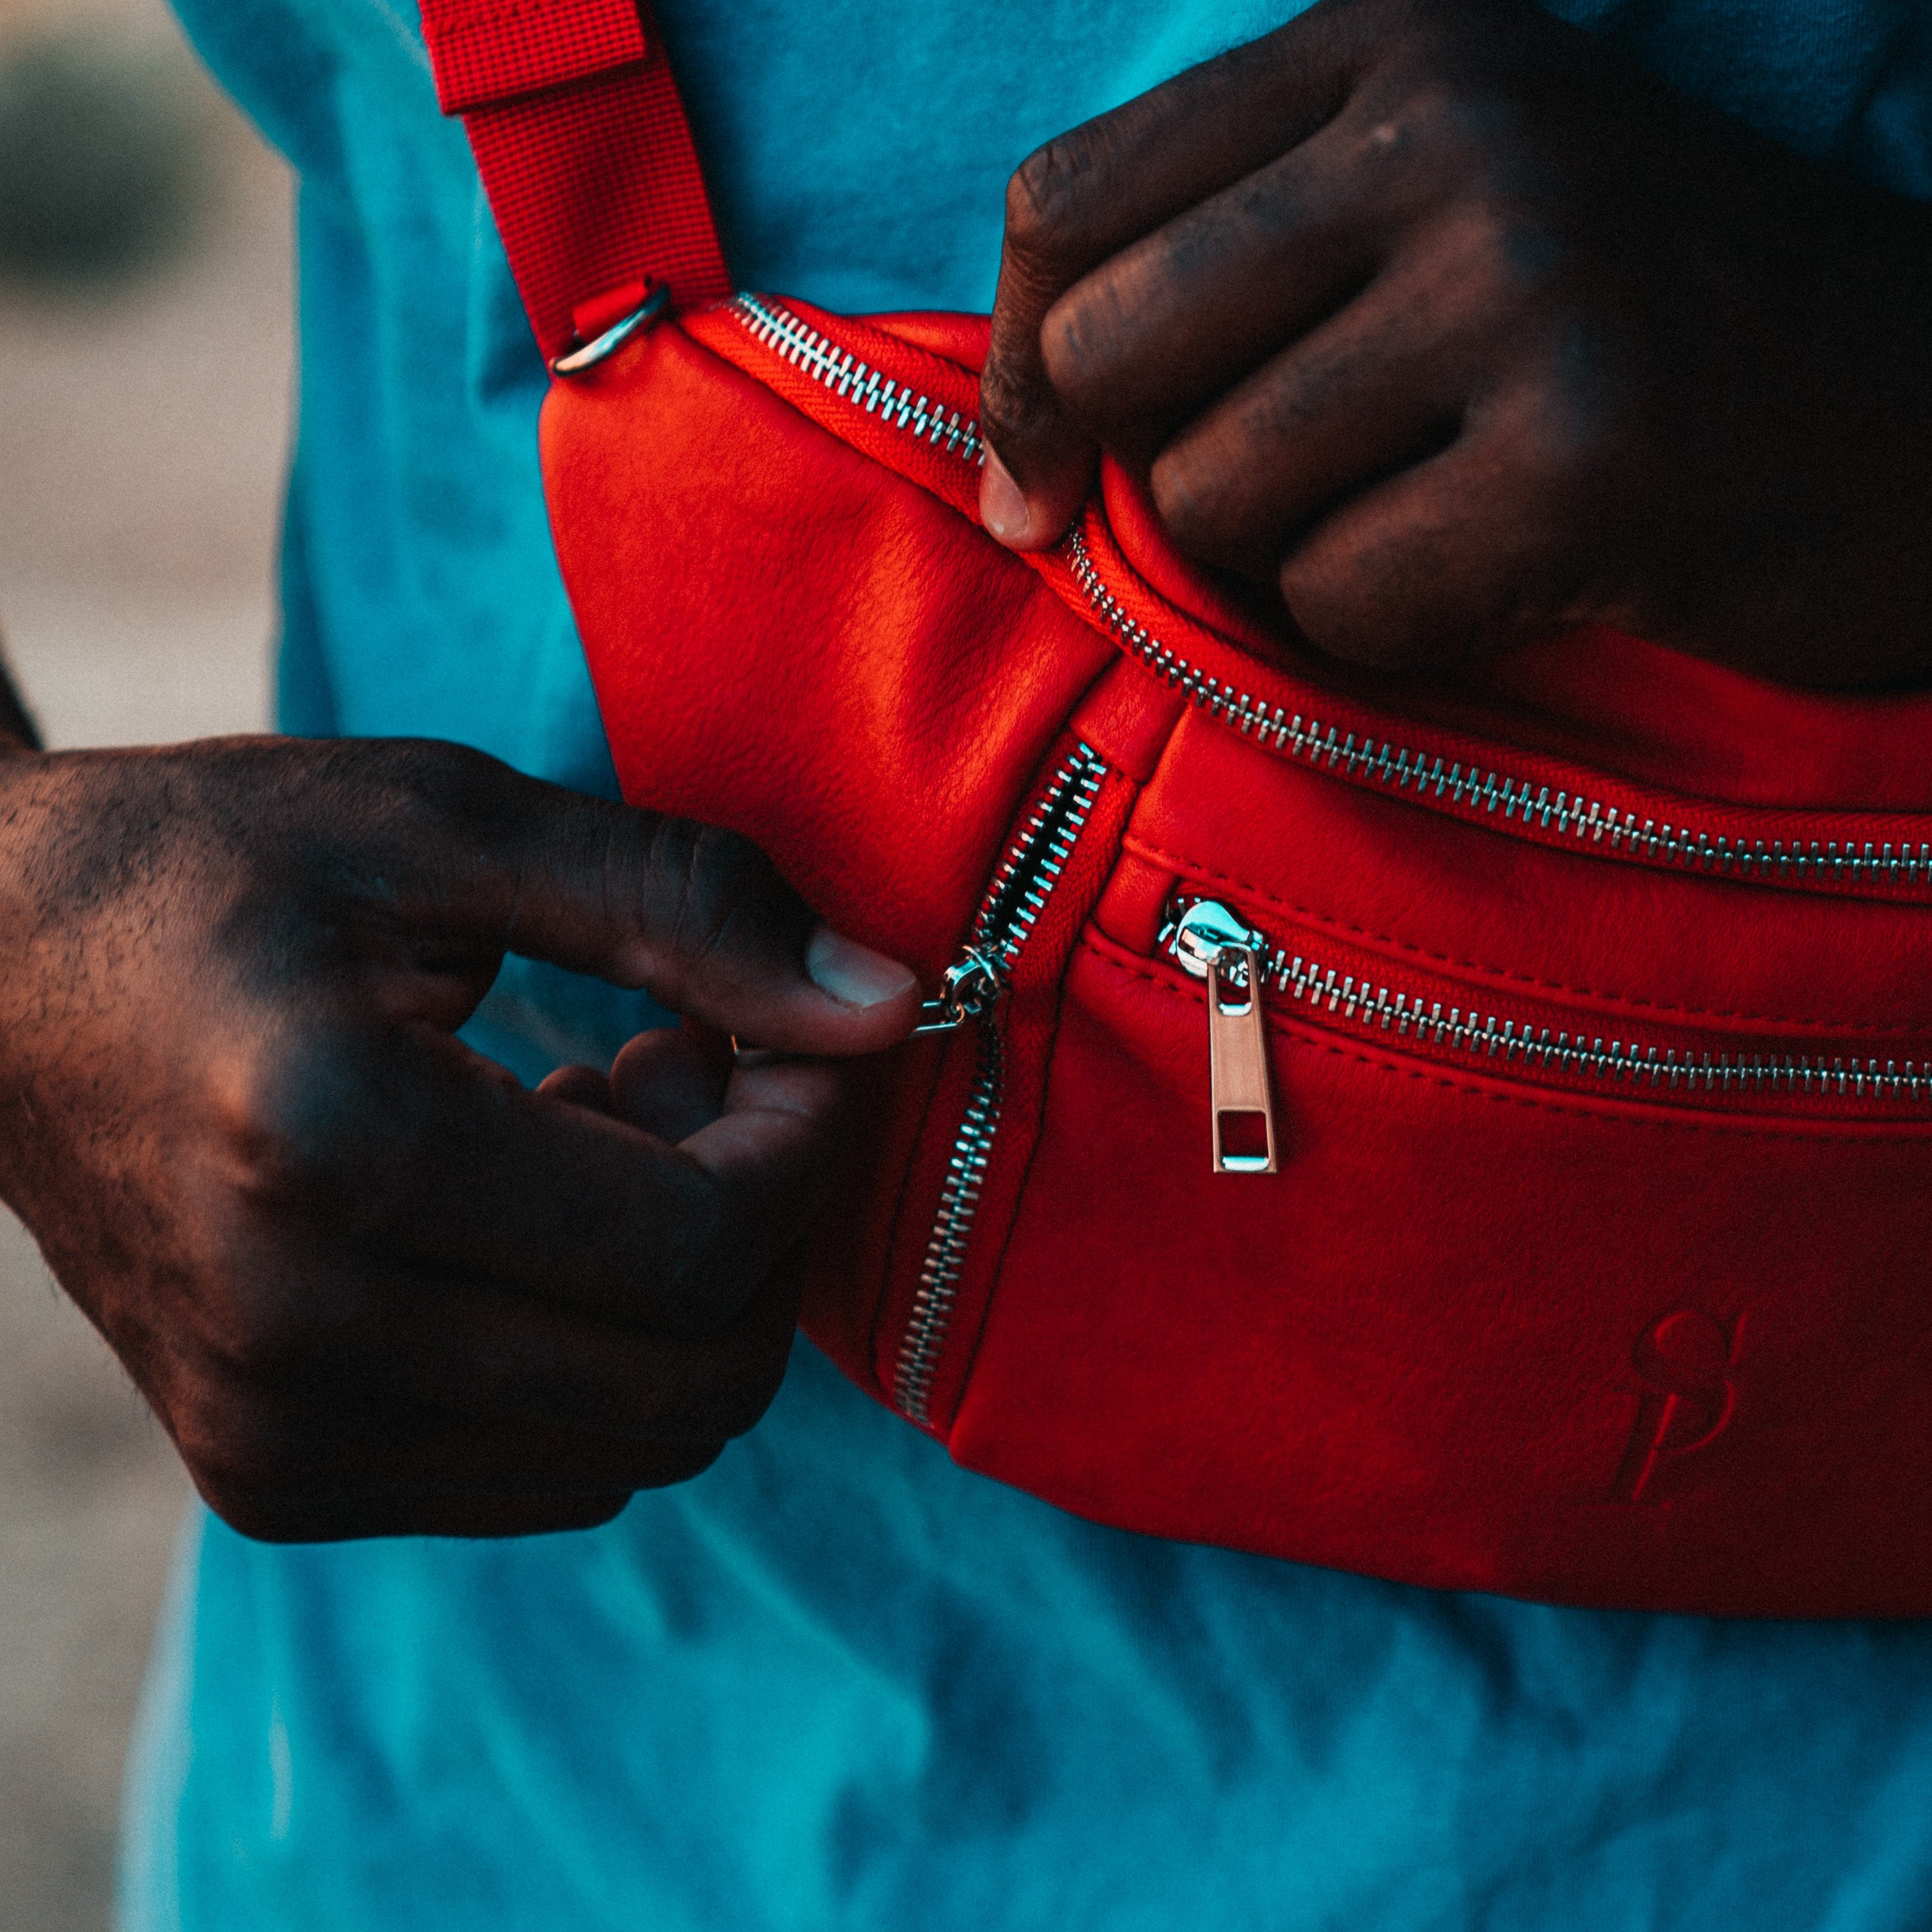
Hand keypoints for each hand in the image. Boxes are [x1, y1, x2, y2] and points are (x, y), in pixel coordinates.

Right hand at [0, 734, 919, 1539]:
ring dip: (684, 1292)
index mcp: (332, 1150)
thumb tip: (891, 1006)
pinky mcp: (278, 1479)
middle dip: (762, 1223)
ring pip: (641, 1444)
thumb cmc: (220, 866)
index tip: (799, 1036)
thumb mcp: (454, 821)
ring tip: (597, 1124)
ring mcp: (279, 1437)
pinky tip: (535, 1205)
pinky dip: (602, 1351)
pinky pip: (555, 1468)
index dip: (808, 1139)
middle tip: (697, 1068)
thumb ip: (686, 905)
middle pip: (695, 1379)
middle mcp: (296, 1337)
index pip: (699, 1244)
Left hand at [978, 0, 1931, 686]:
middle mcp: (1459, 121)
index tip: (1033, 487)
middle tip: (1277, 508)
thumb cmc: (1622, 341)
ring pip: (1214, 495)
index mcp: (1390, 39)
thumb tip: (1023, 449)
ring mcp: (1535, 273)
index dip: (1015, 374)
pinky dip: (1398, 626)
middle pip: (1108, 350)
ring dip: (1293, 558)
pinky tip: (1512, 569)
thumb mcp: (1428, 225)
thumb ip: (1229, 276)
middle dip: (1154, 476)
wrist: (1906, 418)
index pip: (1064, 204)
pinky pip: (1341, 602)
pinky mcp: (1597, 446)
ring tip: (1437, 512)